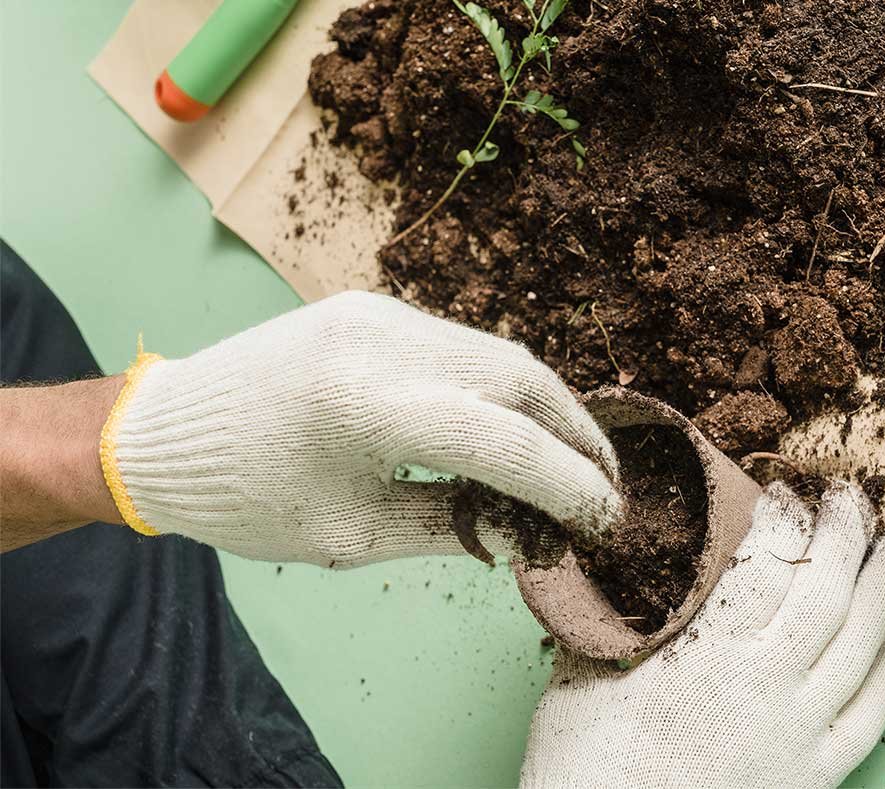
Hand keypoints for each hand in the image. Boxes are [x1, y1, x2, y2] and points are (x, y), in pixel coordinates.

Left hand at [103, 290, 620, 566]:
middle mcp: (384, 341)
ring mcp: (381, 312)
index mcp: (369, 406)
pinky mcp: (374, 306)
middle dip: (579, 437)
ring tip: (574, 461)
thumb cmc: (248, 499)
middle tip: (606, 488)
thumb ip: (453, 528)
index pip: (507, 444)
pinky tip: (518, 426)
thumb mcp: (353, 534)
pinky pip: (464, 346)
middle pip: (522, 380)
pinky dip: (504, 388)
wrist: (164, 432)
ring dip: (549, 409)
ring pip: (501, 355)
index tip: (606, 524)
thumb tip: (535, 532)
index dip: (571, 488)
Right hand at [521, 482, 884, 788]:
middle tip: (851, 497)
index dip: (784, 519)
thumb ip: (601, 621)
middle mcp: (765, 688)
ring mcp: (799, 735)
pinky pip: (874, 717)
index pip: (766, 566)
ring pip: (863, 647)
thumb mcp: (577, 683)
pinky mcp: (815, 776)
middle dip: (846, 535)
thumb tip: (600, 569)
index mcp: (707, 657)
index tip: (785, 491)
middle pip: (827, 594)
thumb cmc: (586, 772)